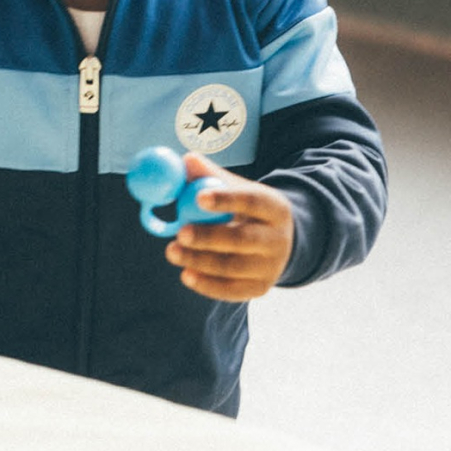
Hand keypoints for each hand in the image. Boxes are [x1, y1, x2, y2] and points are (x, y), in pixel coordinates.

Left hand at [164, 153, 293, 301]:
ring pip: (233, 267)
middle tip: (179, 233)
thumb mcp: (238, 189)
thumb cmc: (249, 210)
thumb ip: (212, 176)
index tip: (198, 197)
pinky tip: (186, 274)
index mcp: (274, 207)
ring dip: (200, 261)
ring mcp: (271, 266)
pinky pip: (232, 290)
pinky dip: (207, 285)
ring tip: (172, 251)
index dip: (226, 199)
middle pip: (243, 239)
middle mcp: (278, 238)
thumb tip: (186, 160)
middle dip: (209, 237)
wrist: (279, 242)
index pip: (252, 201)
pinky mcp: (260, 288)